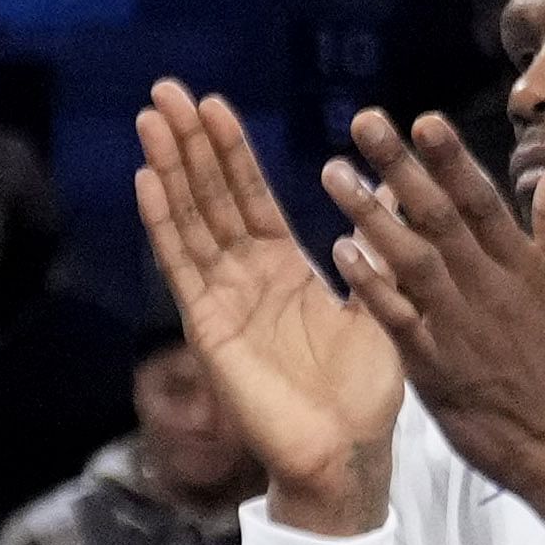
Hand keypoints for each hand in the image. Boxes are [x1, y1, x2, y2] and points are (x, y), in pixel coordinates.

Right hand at [127, 77, 406, 529]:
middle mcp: (245, 280)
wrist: (346, 453)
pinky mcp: (208, 326)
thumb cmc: (366, 393)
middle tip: (166, 90)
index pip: (249, 198)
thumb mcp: (386, 305)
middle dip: (190, 144)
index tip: (212, 104)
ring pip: (191, 220)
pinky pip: (183, 264)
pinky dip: (164, 221)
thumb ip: (380, 252)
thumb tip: (396, 197)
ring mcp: (221, 301)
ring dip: (171, 167)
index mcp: (284, 272)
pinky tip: (148, 180)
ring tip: (153, 117)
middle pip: (210, 197)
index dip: (231, 152)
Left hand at [318, 106, 544, 528]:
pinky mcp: (430, 361)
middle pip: (440, 217)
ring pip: (411, 258)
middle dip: (401, 167)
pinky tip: (340, 249)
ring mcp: (457, 324)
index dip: (451, 159)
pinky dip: (370, 283)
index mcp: (523, 265)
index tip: (422, 120)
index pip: (482, 200)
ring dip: (371, 213)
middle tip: (363, 122)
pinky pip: (395, 316)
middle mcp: (488, 287)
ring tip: (332, 172)